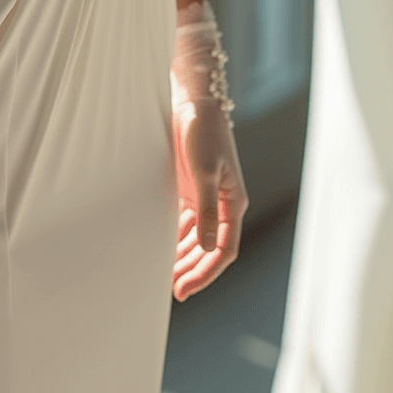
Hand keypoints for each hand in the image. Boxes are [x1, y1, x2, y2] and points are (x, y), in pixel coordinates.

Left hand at [171, 100, 247, 302]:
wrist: (194, 101)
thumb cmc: (202, 131)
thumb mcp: (204, 171)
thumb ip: (205, 210)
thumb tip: (209, 249)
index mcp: (233, 203)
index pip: (224, 250)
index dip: (205, 273)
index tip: (183, 291)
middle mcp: (222, 204)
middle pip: (210, 249)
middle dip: (193, 271)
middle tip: (171, 291)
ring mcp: (206, 196)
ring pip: (197, 239)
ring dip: (184, 257)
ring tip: (163, 276)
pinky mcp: (190, 188)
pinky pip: (186, 223)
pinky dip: (175, 238)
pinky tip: (160, 249)